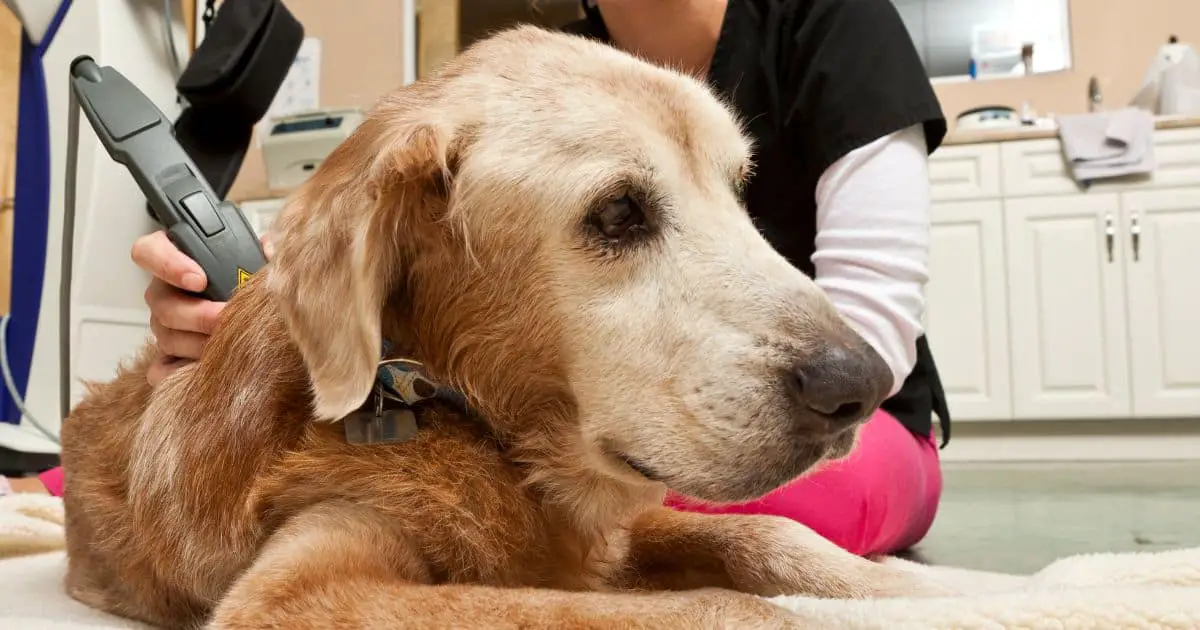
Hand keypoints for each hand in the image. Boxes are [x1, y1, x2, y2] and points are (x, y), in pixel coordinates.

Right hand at [133, 231, 273, 385]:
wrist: (256, 315)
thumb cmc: (247, 280)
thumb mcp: (252, 258)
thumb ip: (258, 251)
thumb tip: (271, 251)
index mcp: (178, 260)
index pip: (150, 252)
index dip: (169, 264)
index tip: (199, 279)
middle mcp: (165, 292)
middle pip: (161, 303)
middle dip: (197, 314)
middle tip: (225, 319)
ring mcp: (164, 325)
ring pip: (166, 337)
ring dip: (198, 343)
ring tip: (230, 344)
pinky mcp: (169, 356)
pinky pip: (162, 369)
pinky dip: (181, 372)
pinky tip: (204, 369)